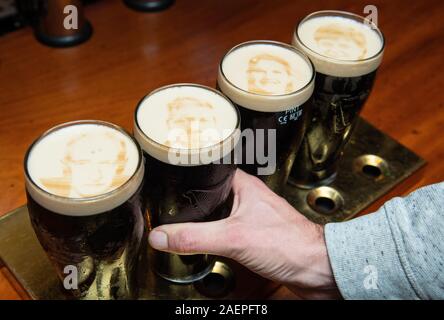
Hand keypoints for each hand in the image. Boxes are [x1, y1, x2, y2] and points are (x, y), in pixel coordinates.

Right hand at [148, 169, 339, 298]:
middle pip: (212, 194)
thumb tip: (161, 235)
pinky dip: (214, 235)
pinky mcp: (255, 236)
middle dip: (191, 200)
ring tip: (179, 219)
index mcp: (244, 185)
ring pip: (220, 213)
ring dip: (203, 219)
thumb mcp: (233, 238)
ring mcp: (252, 217)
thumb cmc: (290, 244)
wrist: (316, 270)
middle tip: (168, 202)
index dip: (189, 174)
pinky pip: (227, 231)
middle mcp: (247, 198)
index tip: (169, 175)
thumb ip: (195, 237)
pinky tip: (204, 241)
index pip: (210, 170)